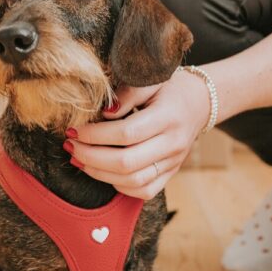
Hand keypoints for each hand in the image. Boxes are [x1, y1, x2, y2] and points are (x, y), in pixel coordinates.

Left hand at [65, 68, 211, 198]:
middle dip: (90, 157)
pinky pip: (143, 191)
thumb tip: (104, 114)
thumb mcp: (151, 79)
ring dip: (99, 173)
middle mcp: (173, 144)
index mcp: (168, 117)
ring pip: (132, 181)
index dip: (95, 135)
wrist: (200, 103)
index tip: (74, 129)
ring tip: (79, 160)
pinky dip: (119, 186)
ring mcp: (173, 162)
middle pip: (126, 162)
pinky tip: (102, 171)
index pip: (126, 133)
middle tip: (71, 146)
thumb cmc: (169, 88)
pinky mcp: (170, 174)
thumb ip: (127, 94)